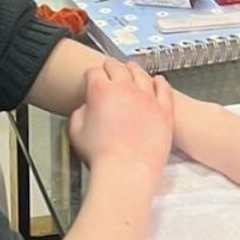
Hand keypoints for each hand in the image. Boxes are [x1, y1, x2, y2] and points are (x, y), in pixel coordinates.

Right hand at [68, 60, 173, 183]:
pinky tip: (158, 80)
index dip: (91, 75)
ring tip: (131, 68)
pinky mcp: (164, 110)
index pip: (94, 73)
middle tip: (108, 69)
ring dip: (133, 69)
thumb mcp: (76, 131)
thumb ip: (80, 113)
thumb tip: (86, 108)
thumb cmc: (102, 157)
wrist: (126, 172)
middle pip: (117, 68)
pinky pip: (163, 89)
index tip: (91, 78)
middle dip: (110, 67)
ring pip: (141, 74)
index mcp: (101, 91)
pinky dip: (160, 82)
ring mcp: (147, 98)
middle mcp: (125, 89)